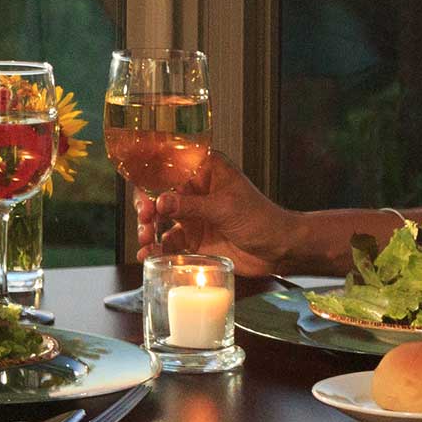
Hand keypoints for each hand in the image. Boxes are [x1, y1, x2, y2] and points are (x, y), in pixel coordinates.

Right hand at [137, 150, 304, 275]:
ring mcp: (193, 216)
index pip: (170, 165)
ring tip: (147, 242)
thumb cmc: (261, 218)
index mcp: (205, 170)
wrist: (279, 249)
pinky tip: (150, 256)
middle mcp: (195, 191)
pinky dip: (157, 249)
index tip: (143, 191)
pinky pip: (169, 243)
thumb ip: (191, 206)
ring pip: (160, 219)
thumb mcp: (225, 208)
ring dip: (148, 230)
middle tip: (146, 219)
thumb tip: (160, 201)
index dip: (151, 176)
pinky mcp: (194, 239)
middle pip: (159, 193)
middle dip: (146, 207)